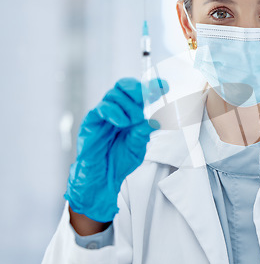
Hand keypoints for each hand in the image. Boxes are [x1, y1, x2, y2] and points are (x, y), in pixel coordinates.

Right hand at [64, 77, 168, 222]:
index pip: (139, 92)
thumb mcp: (138, 146)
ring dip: (128, 106)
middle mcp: (117, 110)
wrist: (102, 178)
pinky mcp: (91, 121)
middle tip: (144, 101)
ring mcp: (103, 114)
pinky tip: (122, 123)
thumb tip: (155, 121)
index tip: (164, 86)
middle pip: (124, 86)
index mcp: (130, 113)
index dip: (151, 86)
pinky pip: (102, 108)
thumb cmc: (119, 161)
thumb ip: (144, 132)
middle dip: (137, 89)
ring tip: (132, 122)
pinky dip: (115, 112)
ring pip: (114, 94)